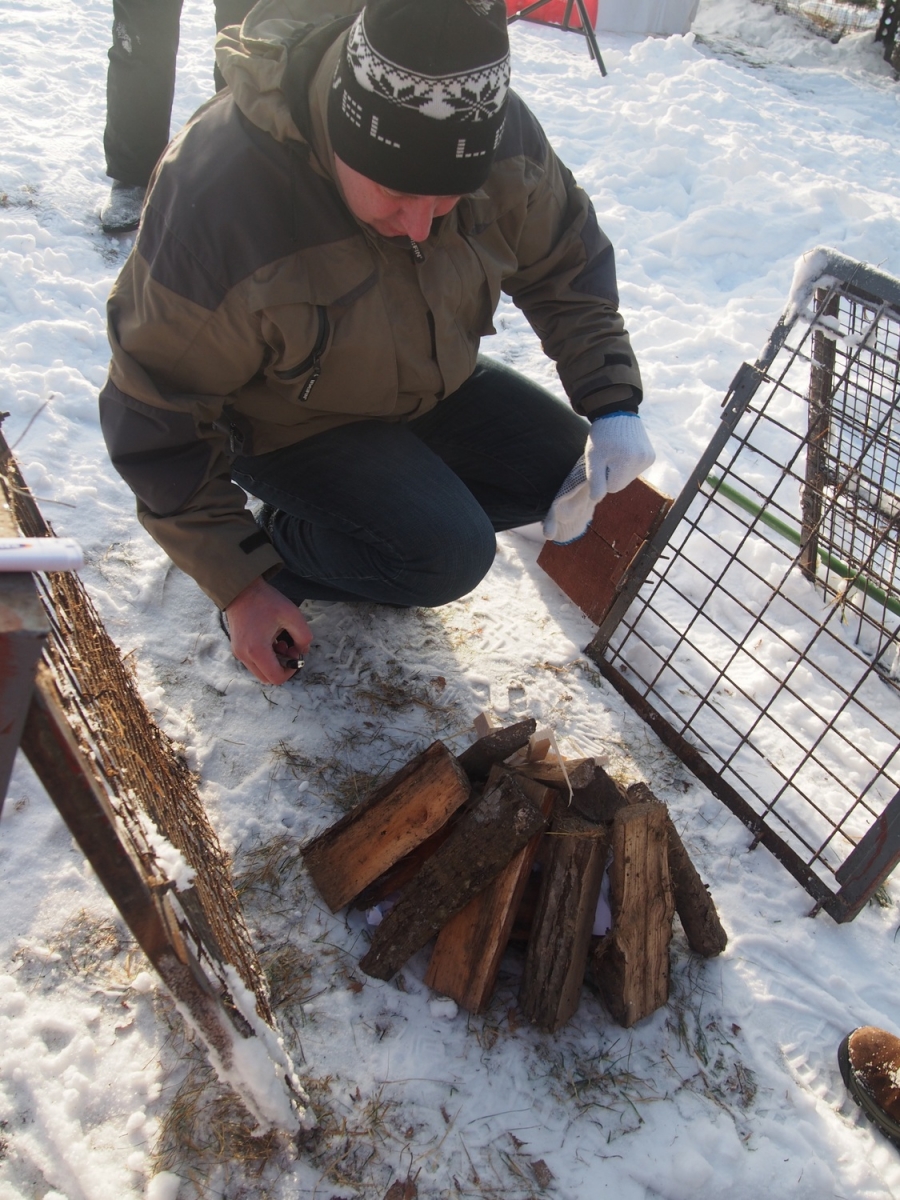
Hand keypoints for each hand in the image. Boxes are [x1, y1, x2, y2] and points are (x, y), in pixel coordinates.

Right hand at [224, 576, 311, 684]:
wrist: (241, 590)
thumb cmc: (265, 601)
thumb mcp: (292, 615)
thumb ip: (304, 636)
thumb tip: (303, 651)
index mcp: (257, 650)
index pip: (276, 678)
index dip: (291, 671)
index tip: (296, 655)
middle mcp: (245, 655)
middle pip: (267, 678)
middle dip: (282, 667)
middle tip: (289, 648)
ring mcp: (239, 652)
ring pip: (260, 671)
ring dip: (274, 662)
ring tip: (280, 642)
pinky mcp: (237, 648)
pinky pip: (254, 662)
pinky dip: (265, 657)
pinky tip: (271, 640)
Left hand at [542, 413, 654, 543]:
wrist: (618, 413)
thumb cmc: (602, 436)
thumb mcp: (593, 459)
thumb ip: (595, 481)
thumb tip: (597, 499)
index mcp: (626, 464)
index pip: (612, 488)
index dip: (603, 477)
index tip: (602, 461)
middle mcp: (641, 463)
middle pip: (622, 483)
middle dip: (613, 474)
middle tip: (608, 455)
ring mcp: (648, 459)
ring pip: (629, 477)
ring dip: (621, 469)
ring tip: (617, 451)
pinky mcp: (651, 456)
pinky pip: (637, 469)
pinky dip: (630, 463)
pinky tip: (626, 450)